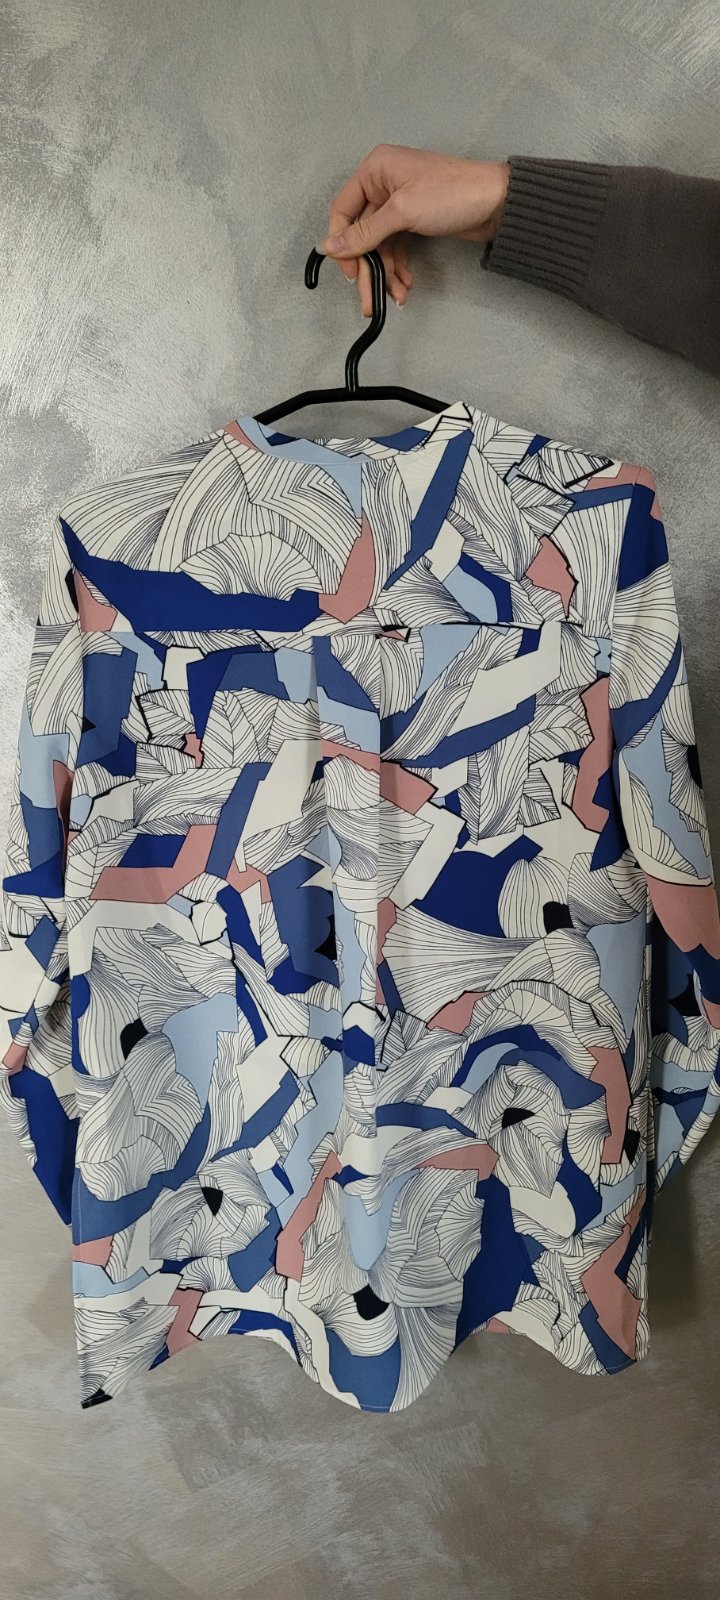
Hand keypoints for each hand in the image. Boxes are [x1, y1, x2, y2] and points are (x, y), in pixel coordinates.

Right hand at [316, 144, 509, 314]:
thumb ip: (364, 232)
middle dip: (367, 269)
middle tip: (368, 299)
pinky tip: (405, 284)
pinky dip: (398, 268)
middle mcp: (383, 185)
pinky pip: (395, 248)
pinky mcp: (413, 221)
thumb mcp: (402, 212)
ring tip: (397, 295)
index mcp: (375, 170)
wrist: (496, 202)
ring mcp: (398, 205)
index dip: (341, 243)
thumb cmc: (454, 193)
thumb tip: (330, 245)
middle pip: (361, 234)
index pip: (343, 210)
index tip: (348, 271)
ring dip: (385, 274)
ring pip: (379, 246)